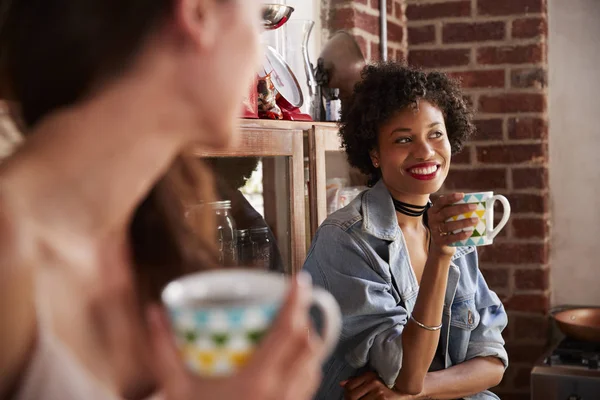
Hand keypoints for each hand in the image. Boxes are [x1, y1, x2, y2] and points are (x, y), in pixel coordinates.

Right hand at [147, 274, 324, 399]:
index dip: (296, 302)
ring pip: (314, 363)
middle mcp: (281, 392)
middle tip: (291, 300)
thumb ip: (163, 349)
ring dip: (308, 340)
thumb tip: (154, 311)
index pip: (287, 332)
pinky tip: (292, 358)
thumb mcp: (176, 389)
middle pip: (307, 343)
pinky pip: (310, 381)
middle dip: (303, 317)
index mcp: (257, 381)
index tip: (299, 280)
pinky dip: (307, 363)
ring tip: (293, 326)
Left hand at [341, 372, 415, 399]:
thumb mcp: (372, 379)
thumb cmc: (387, 385)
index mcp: (370, 375)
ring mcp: (379, 393)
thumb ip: (357, 381)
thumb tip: (342, 384)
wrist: (404, 392)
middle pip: (352, 396)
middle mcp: (374, 382)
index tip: (347, 395)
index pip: (350, 385)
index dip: (346, 393)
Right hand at [427, 193, 478, 257]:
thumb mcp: (447, 216)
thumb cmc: (447, 225)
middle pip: (446, 213)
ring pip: (449, 226)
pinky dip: (461, 235)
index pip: (441, 202)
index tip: (462, 195)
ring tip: (476, 220)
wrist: (440, 244)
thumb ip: (455, 209)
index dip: (451, 198)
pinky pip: (450, 238)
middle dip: (460, 209)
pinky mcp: (439, 241)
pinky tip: (470, 232)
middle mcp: (432, 220)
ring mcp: (435, 231)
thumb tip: (473, 202)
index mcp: (434, 210)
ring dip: (463, 222)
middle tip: (474, 207)